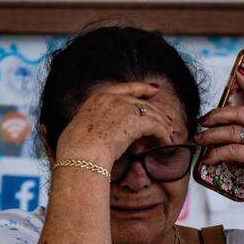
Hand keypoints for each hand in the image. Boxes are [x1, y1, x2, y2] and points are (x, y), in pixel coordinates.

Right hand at [54, 82, 176, 169]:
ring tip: (170, 133)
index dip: (141, 88)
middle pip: (141, 102)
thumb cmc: (74, 150)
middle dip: (157, 110)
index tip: (153, 89)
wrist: (80, 155)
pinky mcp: (135, 121)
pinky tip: (167, 141)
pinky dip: (163, 134)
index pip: (124, 88)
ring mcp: (123, 107)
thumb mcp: (78, 129)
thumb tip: (87, 134)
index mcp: (97, 98)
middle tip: (167, 119)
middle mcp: (112, 98)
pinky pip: (155, 126)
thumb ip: (89, 125)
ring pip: (151, 113)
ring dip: (163, 124)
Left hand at [195, 70, 243, 208]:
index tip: (239, 72)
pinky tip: (208, 159)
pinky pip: (231, 151)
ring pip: (230, 132)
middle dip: (216, 115)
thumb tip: (236, 135)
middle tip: (202, 119)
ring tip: (199, 139)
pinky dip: (216, 154)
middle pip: (237, 113)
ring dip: (210, 136)